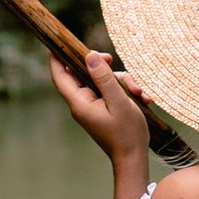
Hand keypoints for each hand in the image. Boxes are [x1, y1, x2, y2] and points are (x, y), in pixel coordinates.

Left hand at [51, 47, 152, 189]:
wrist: (134, 157)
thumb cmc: (126, 133)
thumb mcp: (119, 101)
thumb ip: (104, 78)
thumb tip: (90, 55)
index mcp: (80, 102)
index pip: (60, 75)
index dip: (56, 57)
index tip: (56, 41)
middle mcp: (83, 103)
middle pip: (84, 73)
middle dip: (101, 66)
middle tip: (111, 58)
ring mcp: (94, 105)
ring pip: (102, 81)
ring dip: (122, 82)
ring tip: (139, 92)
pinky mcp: (105, 108)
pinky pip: (111, 91)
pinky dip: (126, 91)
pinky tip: (142, 98)